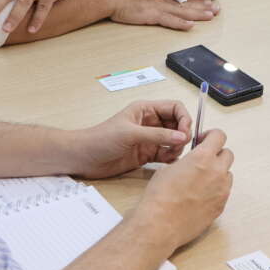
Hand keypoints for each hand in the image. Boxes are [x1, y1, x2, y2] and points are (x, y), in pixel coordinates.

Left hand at [76, 100, 192, 178]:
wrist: (84, 158)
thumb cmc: (102, 139)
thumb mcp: (131, 134)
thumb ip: (158, 135)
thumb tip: (182, 136)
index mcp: (146, 110)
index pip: (175, 108)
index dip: (184, 118)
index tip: (185, 132)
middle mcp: (150, 122)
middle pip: (177, 124)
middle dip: (183, 134)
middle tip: (180, 145)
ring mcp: (149, 139)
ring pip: (174, 140)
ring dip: (177, 147)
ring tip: (171, 154)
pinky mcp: (147, 154)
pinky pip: (166, 153)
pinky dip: (171, 157)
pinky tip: (167, 161)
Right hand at [110, 0, 218, 30]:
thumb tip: (157, 1)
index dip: (198, 1)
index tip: (210, 1)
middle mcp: (162, 1)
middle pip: (187, 5)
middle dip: (204, 7)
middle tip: (218, 9)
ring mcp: (158, 8)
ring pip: (183, 12)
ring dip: (198, 14)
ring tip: (211, 15)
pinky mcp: (151, 16)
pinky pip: (169, 21)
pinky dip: (180, 24)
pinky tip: (190, 26)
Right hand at [134, 129, 234, 250]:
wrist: (160, 223)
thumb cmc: (160, 196)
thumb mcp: (169, 168)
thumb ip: (187, 160)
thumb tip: (192, 161)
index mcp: (203, 157)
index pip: (219, 136)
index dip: (212, 136)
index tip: (204, 140)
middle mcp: (217, 171)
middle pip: (227, 154)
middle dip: (216, 154)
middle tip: (203, 160)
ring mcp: (222, 190)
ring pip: (227, 174)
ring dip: (218, 173)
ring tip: (200, 181)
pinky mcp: (221, 205)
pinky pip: (224, 191)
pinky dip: (216, 189)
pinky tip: (200, 196)